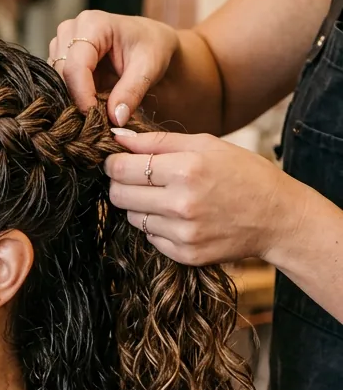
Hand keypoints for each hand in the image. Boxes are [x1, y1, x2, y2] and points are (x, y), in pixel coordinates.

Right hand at [50, 11, 178, 125]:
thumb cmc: (152, 48)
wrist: (150, 42)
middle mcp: (70, 30)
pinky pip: (58, 84)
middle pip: (61, 74)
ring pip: (56, 81)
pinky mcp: (60, 59)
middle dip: (77, 100)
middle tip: (98, 120)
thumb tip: (116, 119)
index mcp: (92, 24)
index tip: (95, 118)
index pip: (76, 66)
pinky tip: (90, 105)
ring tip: (96, 111)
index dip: (82, 96)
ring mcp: (61, 44)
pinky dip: (72, 98)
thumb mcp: (149, 68)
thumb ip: (131, 92)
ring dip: (73, 100)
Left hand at [105, 128, 293, 264]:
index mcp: (187, 169)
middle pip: (119, 196)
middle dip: (120, 185)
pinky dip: (157, 227)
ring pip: (132, 218)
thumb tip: (116, 135)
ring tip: (166, 197)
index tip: (116, 162)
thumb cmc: (243, 173)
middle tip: (135, 179)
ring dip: (140, 206)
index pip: (121, 169)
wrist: (278, 217)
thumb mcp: (206, 145)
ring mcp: (184, 233)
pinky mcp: (186, 254)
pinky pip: (150, 238)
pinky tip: (179, 217)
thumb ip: (157, 141)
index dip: (112, 164)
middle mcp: (182, 204)